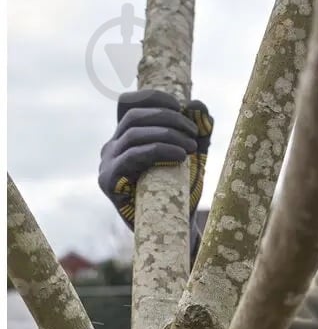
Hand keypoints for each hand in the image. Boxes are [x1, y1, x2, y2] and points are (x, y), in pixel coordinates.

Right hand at [98, 89, 213, 229]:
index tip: (181, 108)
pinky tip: (179, 156)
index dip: (153, 98)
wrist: (175, 229)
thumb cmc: (181, 192)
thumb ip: (198, 132)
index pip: (128, 103)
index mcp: (126, 136)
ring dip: (167, 135)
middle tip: (193, 134)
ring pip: (134, 134)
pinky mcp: (108, 182)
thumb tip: (199, 105)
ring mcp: (107, 164)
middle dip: (168, 118)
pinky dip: (157, 151)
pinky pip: (131, 157)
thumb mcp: (192, 157)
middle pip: (134, 116)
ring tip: (191, 147)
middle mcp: (112, 147)